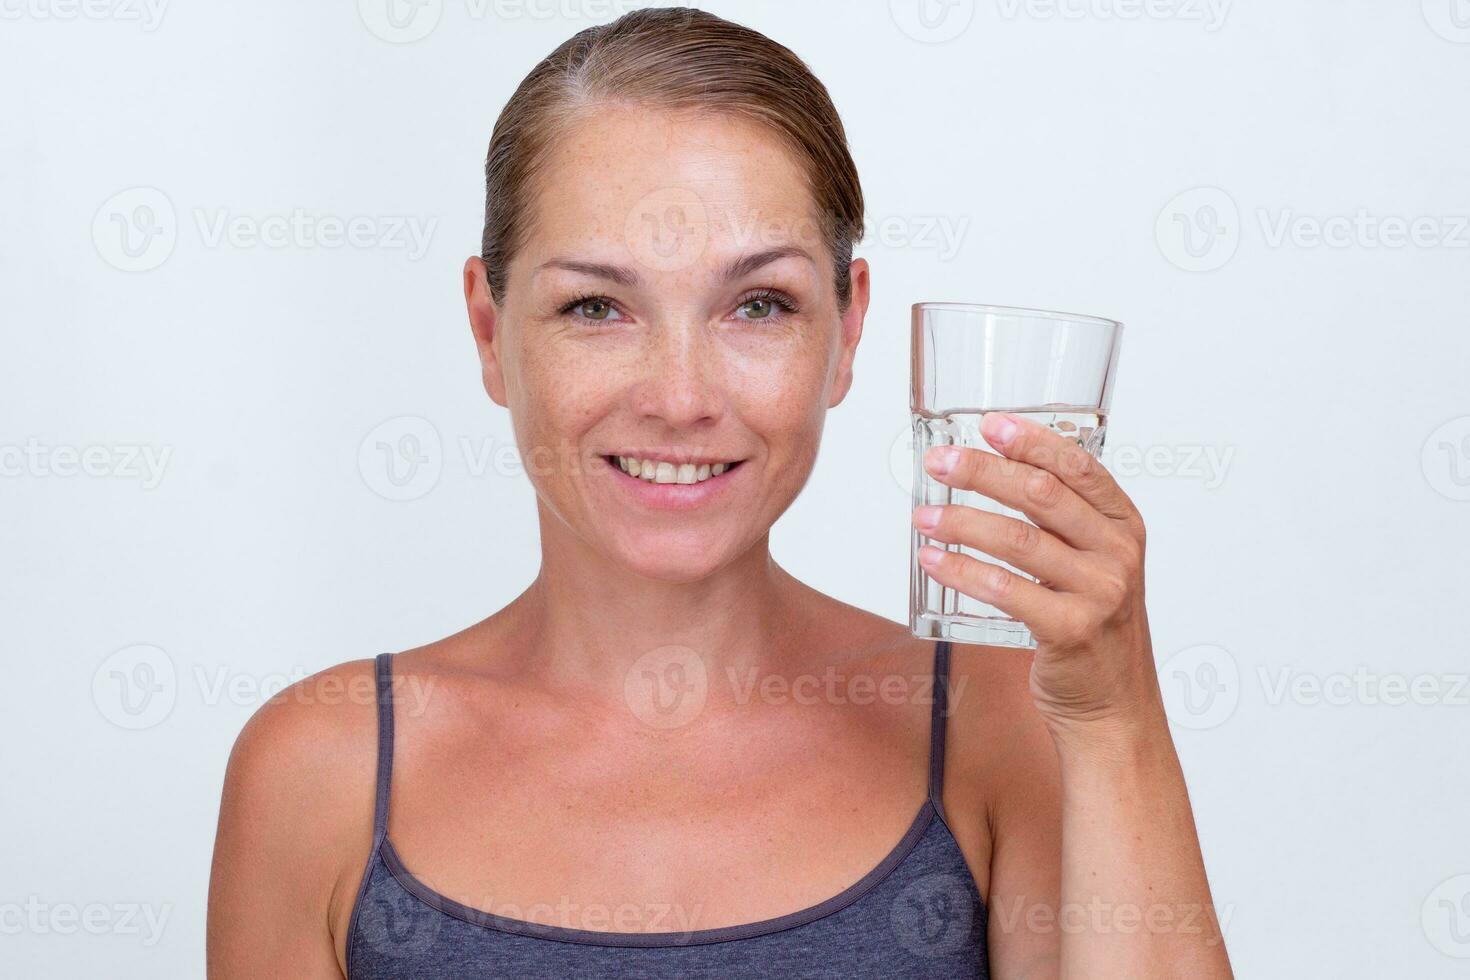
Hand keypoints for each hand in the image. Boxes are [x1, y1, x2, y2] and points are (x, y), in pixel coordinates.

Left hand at [911, 412, 1161, 739]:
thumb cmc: (1092, 626)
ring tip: (923, 515)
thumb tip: (991, 470)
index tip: (989, 423)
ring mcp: (1099, 592)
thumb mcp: (1093, 563)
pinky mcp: (1071, 629)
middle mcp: (1117, 553)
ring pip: (1018, 540)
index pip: (1079, 467)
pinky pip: (1005, 590)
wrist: (1113, 705)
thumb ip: (1061, 522)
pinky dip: (961, 571)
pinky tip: (932, 560)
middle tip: (939, 463)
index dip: (1032, 440)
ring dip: (961, 521)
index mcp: (1123, 525)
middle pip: (1042, 495)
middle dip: (983, 472)